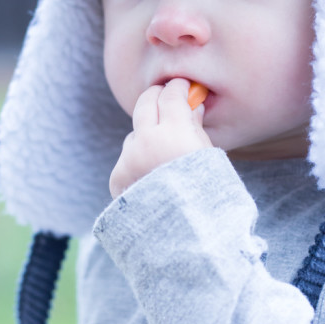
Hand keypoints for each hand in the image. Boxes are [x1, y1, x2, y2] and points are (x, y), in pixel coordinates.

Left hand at [109, 78, 211, 197]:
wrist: (185, 237)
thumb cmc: (206, 195)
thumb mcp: (208, 157)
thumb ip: (195, 128)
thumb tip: (192, 107)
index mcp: (174, 133)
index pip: (171, 96)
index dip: (179, 88)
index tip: (184, 86)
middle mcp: (145, 141)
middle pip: (145, 103)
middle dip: (156, 96)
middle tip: (166, 96)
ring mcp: (128, 160)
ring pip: (135, 134)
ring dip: (147, 135)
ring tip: (164, 151)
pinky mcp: (117, 179)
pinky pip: (127, 160)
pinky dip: (138, 163)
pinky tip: (152, 177)